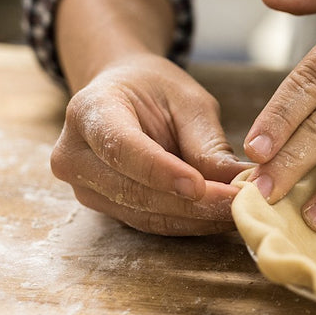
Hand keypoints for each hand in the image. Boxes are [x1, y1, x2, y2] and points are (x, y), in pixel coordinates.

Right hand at [51, 53, 252, 234]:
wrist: (123, 97)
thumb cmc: (155, 91)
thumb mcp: (187, 101)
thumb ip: (208, 141)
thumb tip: (240, 181)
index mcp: (89, 111)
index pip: (120, 148)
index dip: (160, 171)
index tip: (200, 185)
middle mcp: (75, 155)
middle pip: (134, 190)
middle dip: (192, 203)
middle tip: (240, 203)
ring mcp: (85, 187)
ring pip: (145, 215)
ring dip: (196, 219)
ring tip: (239, 211)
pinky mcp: (105, 208)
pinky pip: (151, 223)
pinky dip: (189, 223)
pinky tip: (220, 217)